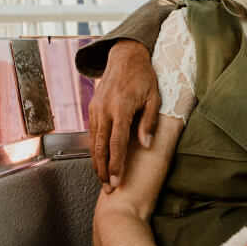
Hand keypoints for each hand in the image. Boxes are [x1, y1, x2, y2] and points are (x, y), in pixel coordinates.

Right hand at [87, 40, 159, 191]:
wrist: (125, 57)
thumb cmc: (143, 77)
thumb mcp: (154, 97)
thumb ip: (149, 122)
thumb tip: (145, 145)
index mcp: (121, 107)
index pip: (117, 143)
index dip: (116, 164)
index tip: (117, 180)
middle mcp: (105, 110)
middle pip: (101, 147)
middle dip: (103, 170)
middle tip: (107, 188)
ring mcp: (96, 109)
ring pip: (93, 141)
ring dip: (97, 162)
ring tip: (102, 180)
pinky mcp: (92, 108)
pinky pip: (92, 133)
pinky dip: (94, 149)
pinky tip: (99, 160)